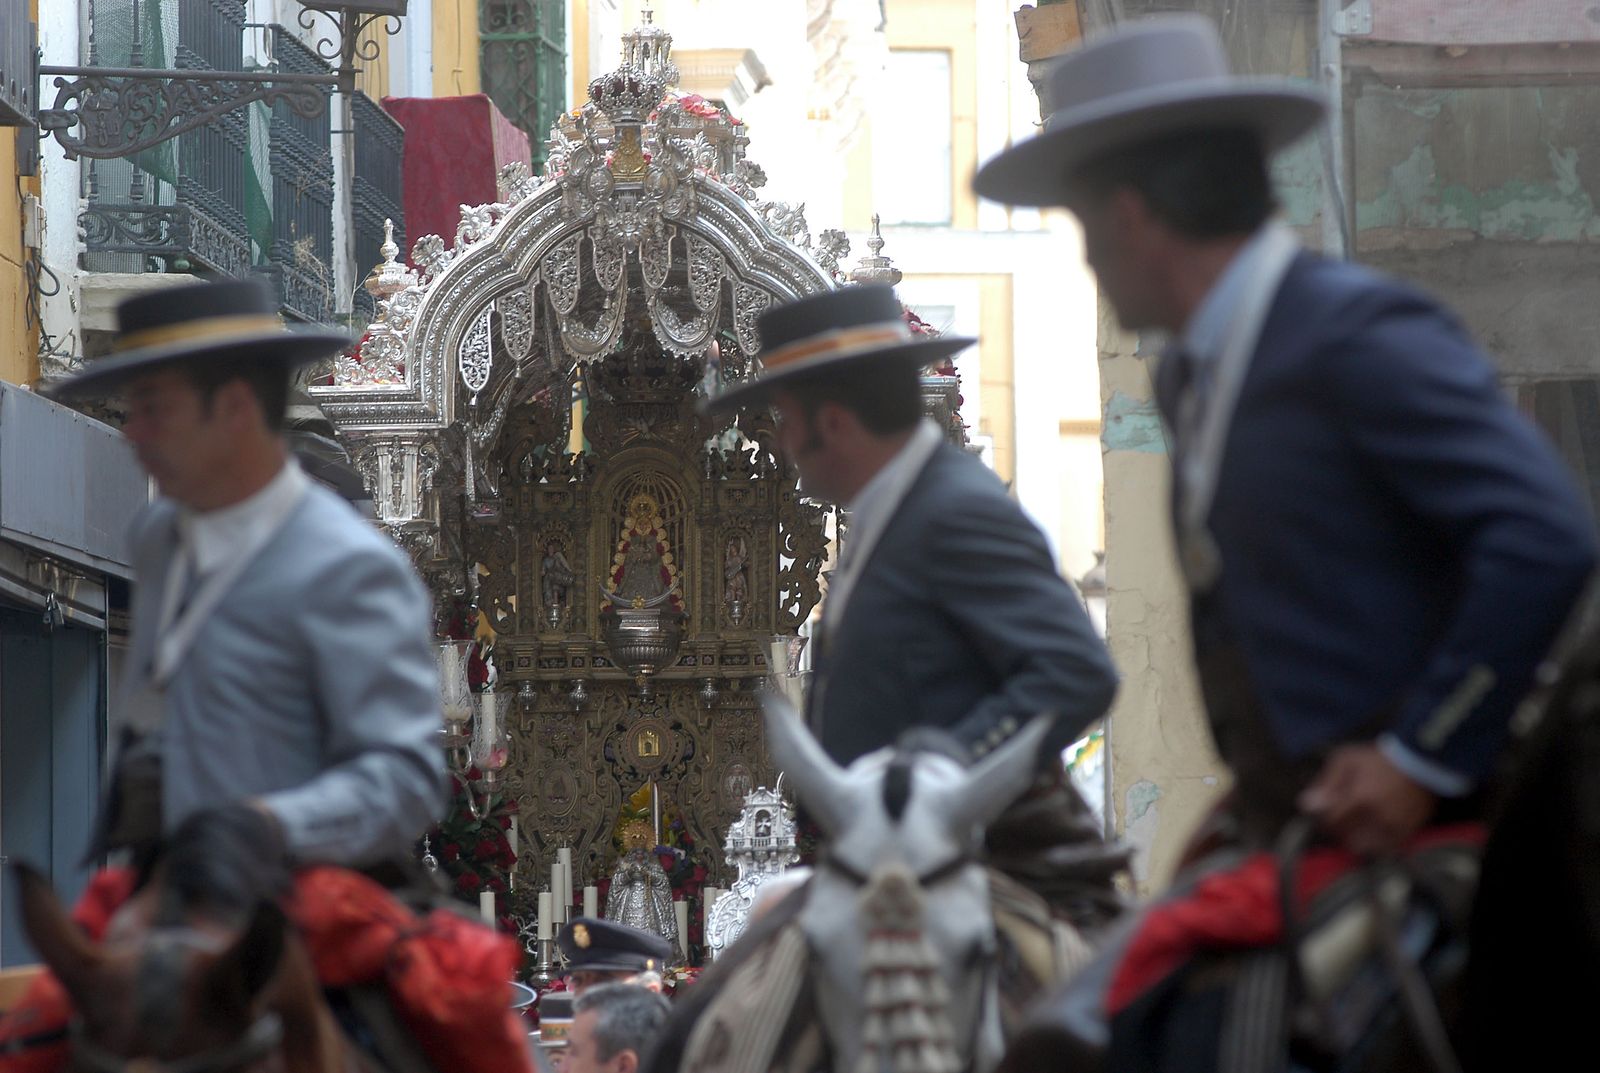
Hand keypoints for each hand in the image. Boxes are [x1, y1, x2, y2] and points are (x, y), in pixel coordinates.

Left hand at [1297, 744, 1436, 857]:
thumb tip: (1306, 805)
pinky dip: (1374, 845)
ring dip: (1356, 840)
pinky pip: (1383, 851)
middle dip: (1339, 831)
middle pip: (1345, 840)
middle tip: (1342, 819)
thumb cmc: (1378, 760)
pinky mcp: (1407, 834)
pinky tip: (1373, 830)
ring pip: (1364, 849)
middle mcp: (1377, 817)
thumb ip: (1325, 783)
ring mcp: (1394, 828)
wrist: (1419, 762)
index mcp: (1359, 798)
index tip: (1326, 812)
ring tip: (1358, 825)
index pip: (1331, 823)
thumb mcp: (1346, 760)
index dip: (1324, 819)